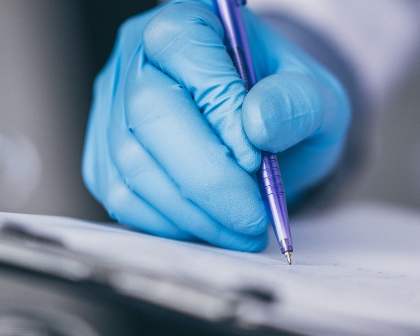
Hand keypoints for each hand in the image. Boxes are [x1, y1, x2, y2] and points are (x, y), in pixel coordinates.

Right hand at [83, 0, 350, 251]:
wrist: (263, 132)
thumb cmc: (284, 104)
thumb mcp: (317, 96)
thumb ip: (297, 103)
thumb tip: (258, 122)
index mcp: (187, 20)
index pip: (185, 52)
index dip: (219, 112)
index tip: (258, 160)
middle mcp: (136, 56)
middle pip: (149, 114)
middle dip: (207, 178)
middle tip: (253, 219)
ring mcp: (111, 107)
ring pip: (132, 164)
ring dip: (192, 211)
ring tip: (241, 230)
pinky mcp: (103, 156)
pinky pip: (123, 197)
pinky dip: (169, 223)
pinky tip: (209, 224)